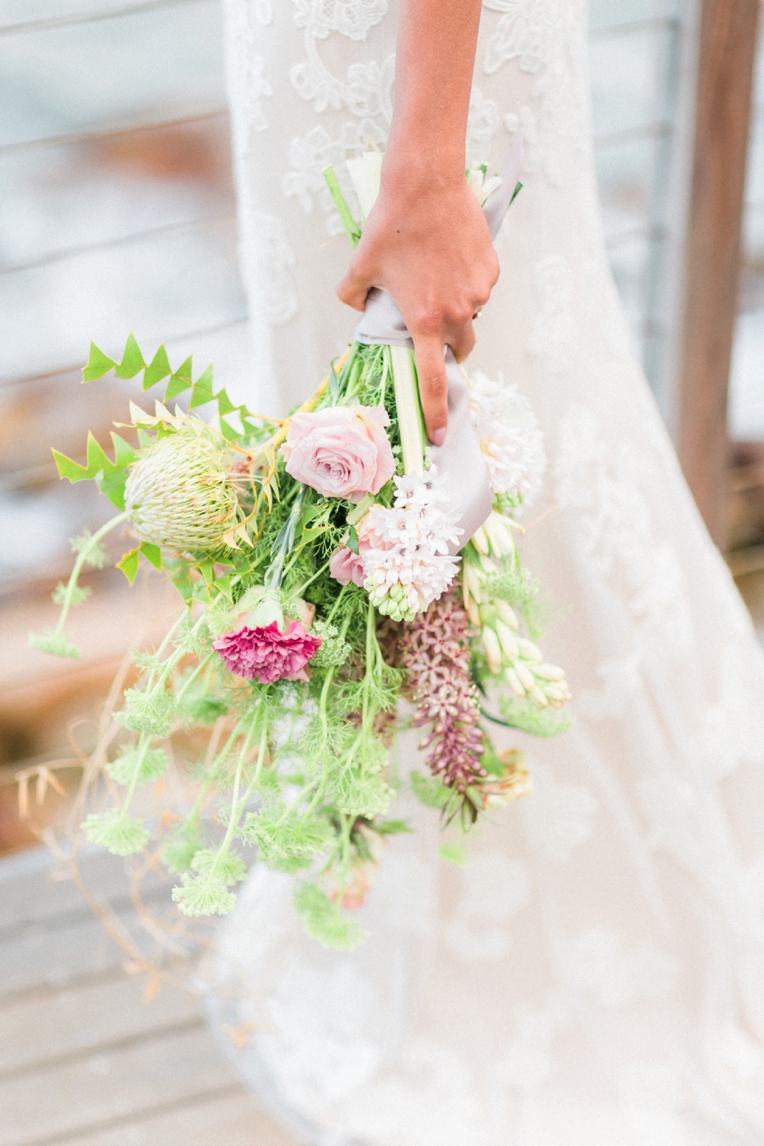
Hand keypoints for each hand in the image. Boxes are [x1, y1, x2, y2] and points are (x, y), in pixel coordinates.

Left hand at [337, 164, 498, 444]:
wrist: (426, 183)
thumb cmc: (390, 224)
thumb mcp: (359, 266)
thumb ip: (354, 297)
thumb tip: (360, 308)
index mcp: (424, 320)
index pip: (433, 380)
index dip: (435, 412)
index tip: (438, 435)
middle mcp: (456, 312)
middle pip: (460, 348)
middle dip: (449, 346)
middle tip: (431, 326)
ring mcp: (478, 291)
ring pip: (470, 315)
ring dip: (456, 308)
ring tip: (435, 273)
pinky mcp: (491, 269)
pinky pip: (480, 288)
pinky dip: (466, 282)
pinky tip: (449, 257)